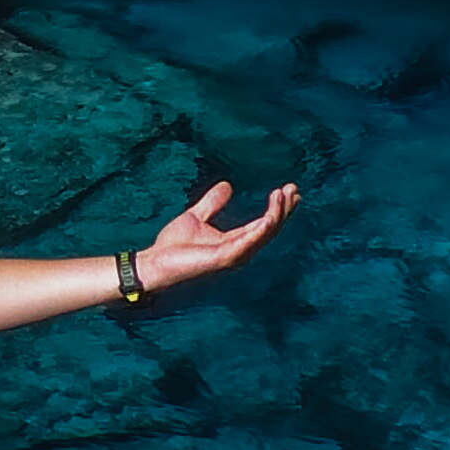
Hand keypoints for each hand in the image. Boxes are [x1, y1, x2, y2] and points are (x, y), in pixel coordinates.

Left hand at [136, 177, 298, 295]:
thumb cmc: (173, 247)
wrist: (154, 263)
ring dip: (277, 215)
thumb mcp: (195, 217)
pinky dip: (262, 229)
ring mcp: (234, 255)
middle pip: (270, 229)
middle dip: (284, 210)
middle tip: (294, 189)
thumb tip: (228, 185)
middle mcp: (240, 250)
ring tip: (283, 194)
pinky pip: (249, 243)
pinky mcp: (224, 258)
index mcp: (235, 241)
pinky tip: (270, 215)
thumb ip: (212, 203)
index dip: (278, 207)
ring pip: (264, 235)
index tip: (288, 189)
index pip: (264, 224)